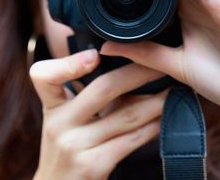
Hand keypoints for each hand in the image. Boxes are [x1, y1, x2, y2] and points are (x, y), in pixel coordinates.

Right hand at [29, 49, 167, 179]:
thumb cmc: (68, 151)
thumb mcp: (66, 122)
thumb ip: (88, 98)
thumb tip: (130, 71)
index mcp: (51, 108)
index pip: (44, 76)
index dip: (68, 63)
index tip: (94, 54)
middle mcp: (58, 124)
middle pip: (102, 88)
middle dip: (138, 73)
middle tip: (160, 63)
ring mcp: (75, 145)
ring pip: (125, 115)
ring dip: (155, 101)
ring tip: (174, 89)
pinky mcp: (93, 165)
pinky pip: (131, 140)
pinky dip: (152, 127)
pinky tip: (165, 119)